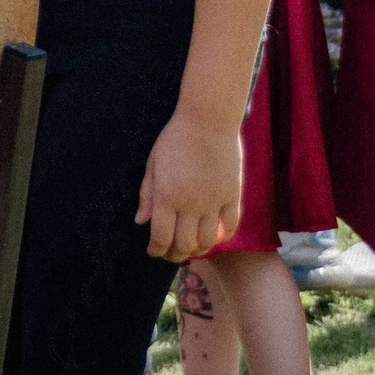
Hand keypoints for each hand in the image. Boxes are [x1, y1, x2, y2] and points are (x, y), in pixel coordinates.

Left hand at [134, 108, 243, 261]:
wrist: (208, 120)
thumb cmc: (175, 139)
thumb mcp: (153, 165)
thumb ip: (147, 195)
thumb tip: (141, 222)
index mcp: (167, 196)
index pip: (161, 237)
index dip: (156, 250)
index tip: (153, 251)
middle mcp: (191, 203)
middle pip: (184, 245)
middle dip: (174, 255)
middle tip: (170, 253)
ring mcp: (214, 201)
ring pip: (208, 241)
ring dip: (198, 250)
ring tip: (191, 247)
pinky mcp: (233, 196)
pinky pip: (230, 227)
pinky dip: (222, 238)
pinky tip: (213, 236)